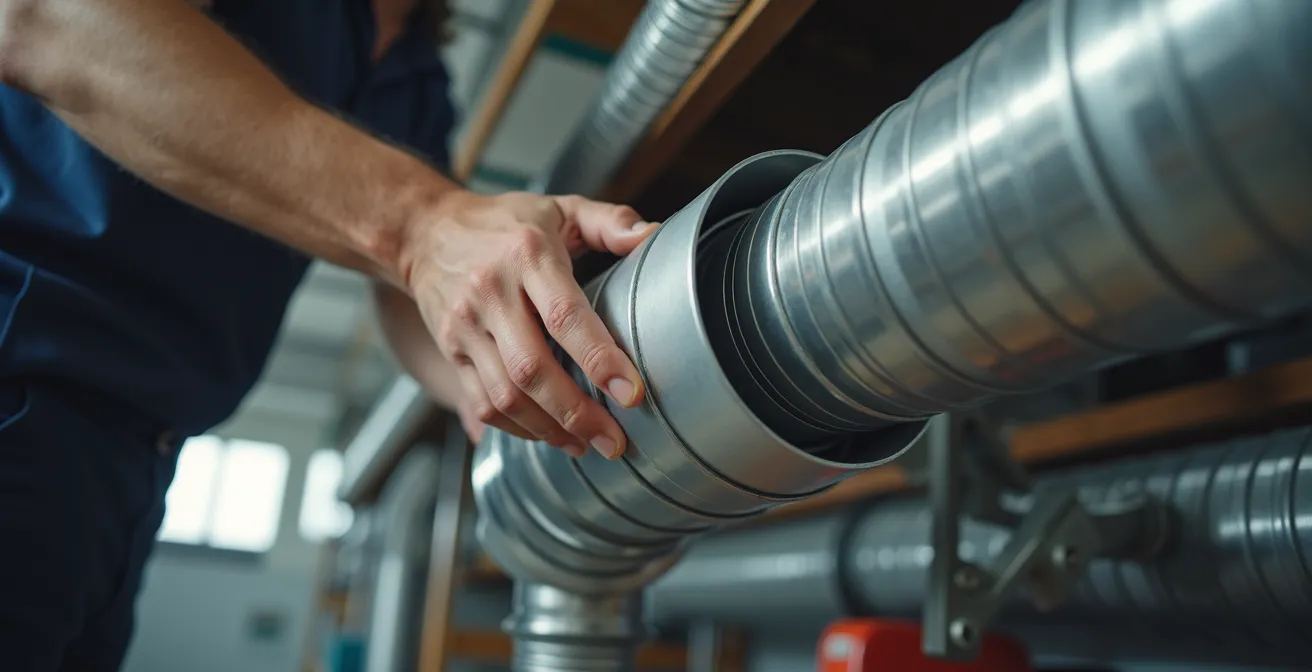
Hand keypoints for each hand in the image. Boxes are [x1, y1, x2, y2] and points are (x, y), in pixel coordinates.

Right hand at [402, 190, 657, 458]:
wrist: (425, 231)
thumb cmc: (505, 223)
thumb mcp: (560, 208)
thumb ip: (610, 221)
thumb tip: (654, 235)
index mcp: (527, 255)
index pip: (564, 315)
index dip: (598, 358)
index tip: (630, 392)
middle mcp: (492, 292)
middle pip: (531, 368)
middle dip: (576, 413)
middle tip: (614, 441)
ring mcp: (466, 326)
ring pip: (505, 395)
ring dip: (549, 430)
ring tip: (585, 445)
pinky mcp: (451, 351)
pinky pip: (481, 402)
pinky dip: (516, 428)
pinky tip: (548, 435)